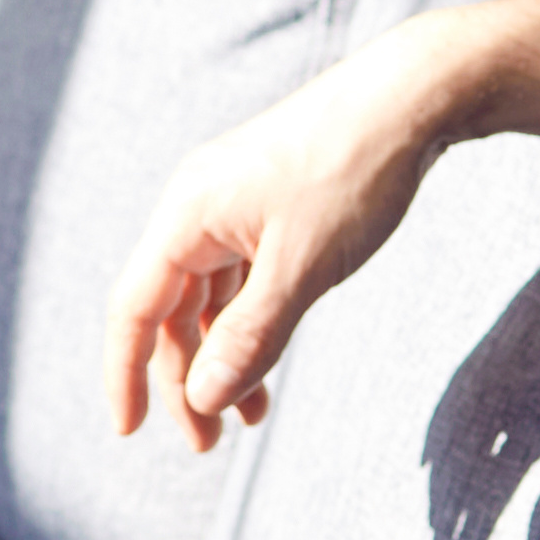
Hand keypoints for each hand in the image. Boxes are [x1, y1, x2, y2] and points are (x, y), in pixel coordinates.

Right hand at [97, 32, 458, 452]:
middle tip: (209, 444)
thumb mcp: (302, 267)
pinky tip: (270, 357)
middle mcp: (198, 208)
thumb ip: (250, 337)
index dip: (125, 373)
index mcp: (187, 215)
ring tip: (250, 416)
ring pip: (209, 298)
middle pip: (170, 310)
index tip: (128, 432)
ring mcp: (233, 205)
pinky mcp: (270, 205)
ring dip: (222, 357)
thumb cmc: (353, 171)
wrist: (413, 95)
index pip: (134, 308)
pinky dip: (250, 324)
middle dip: (185, 379)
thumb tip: (201, 400)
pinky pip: (241, 278)